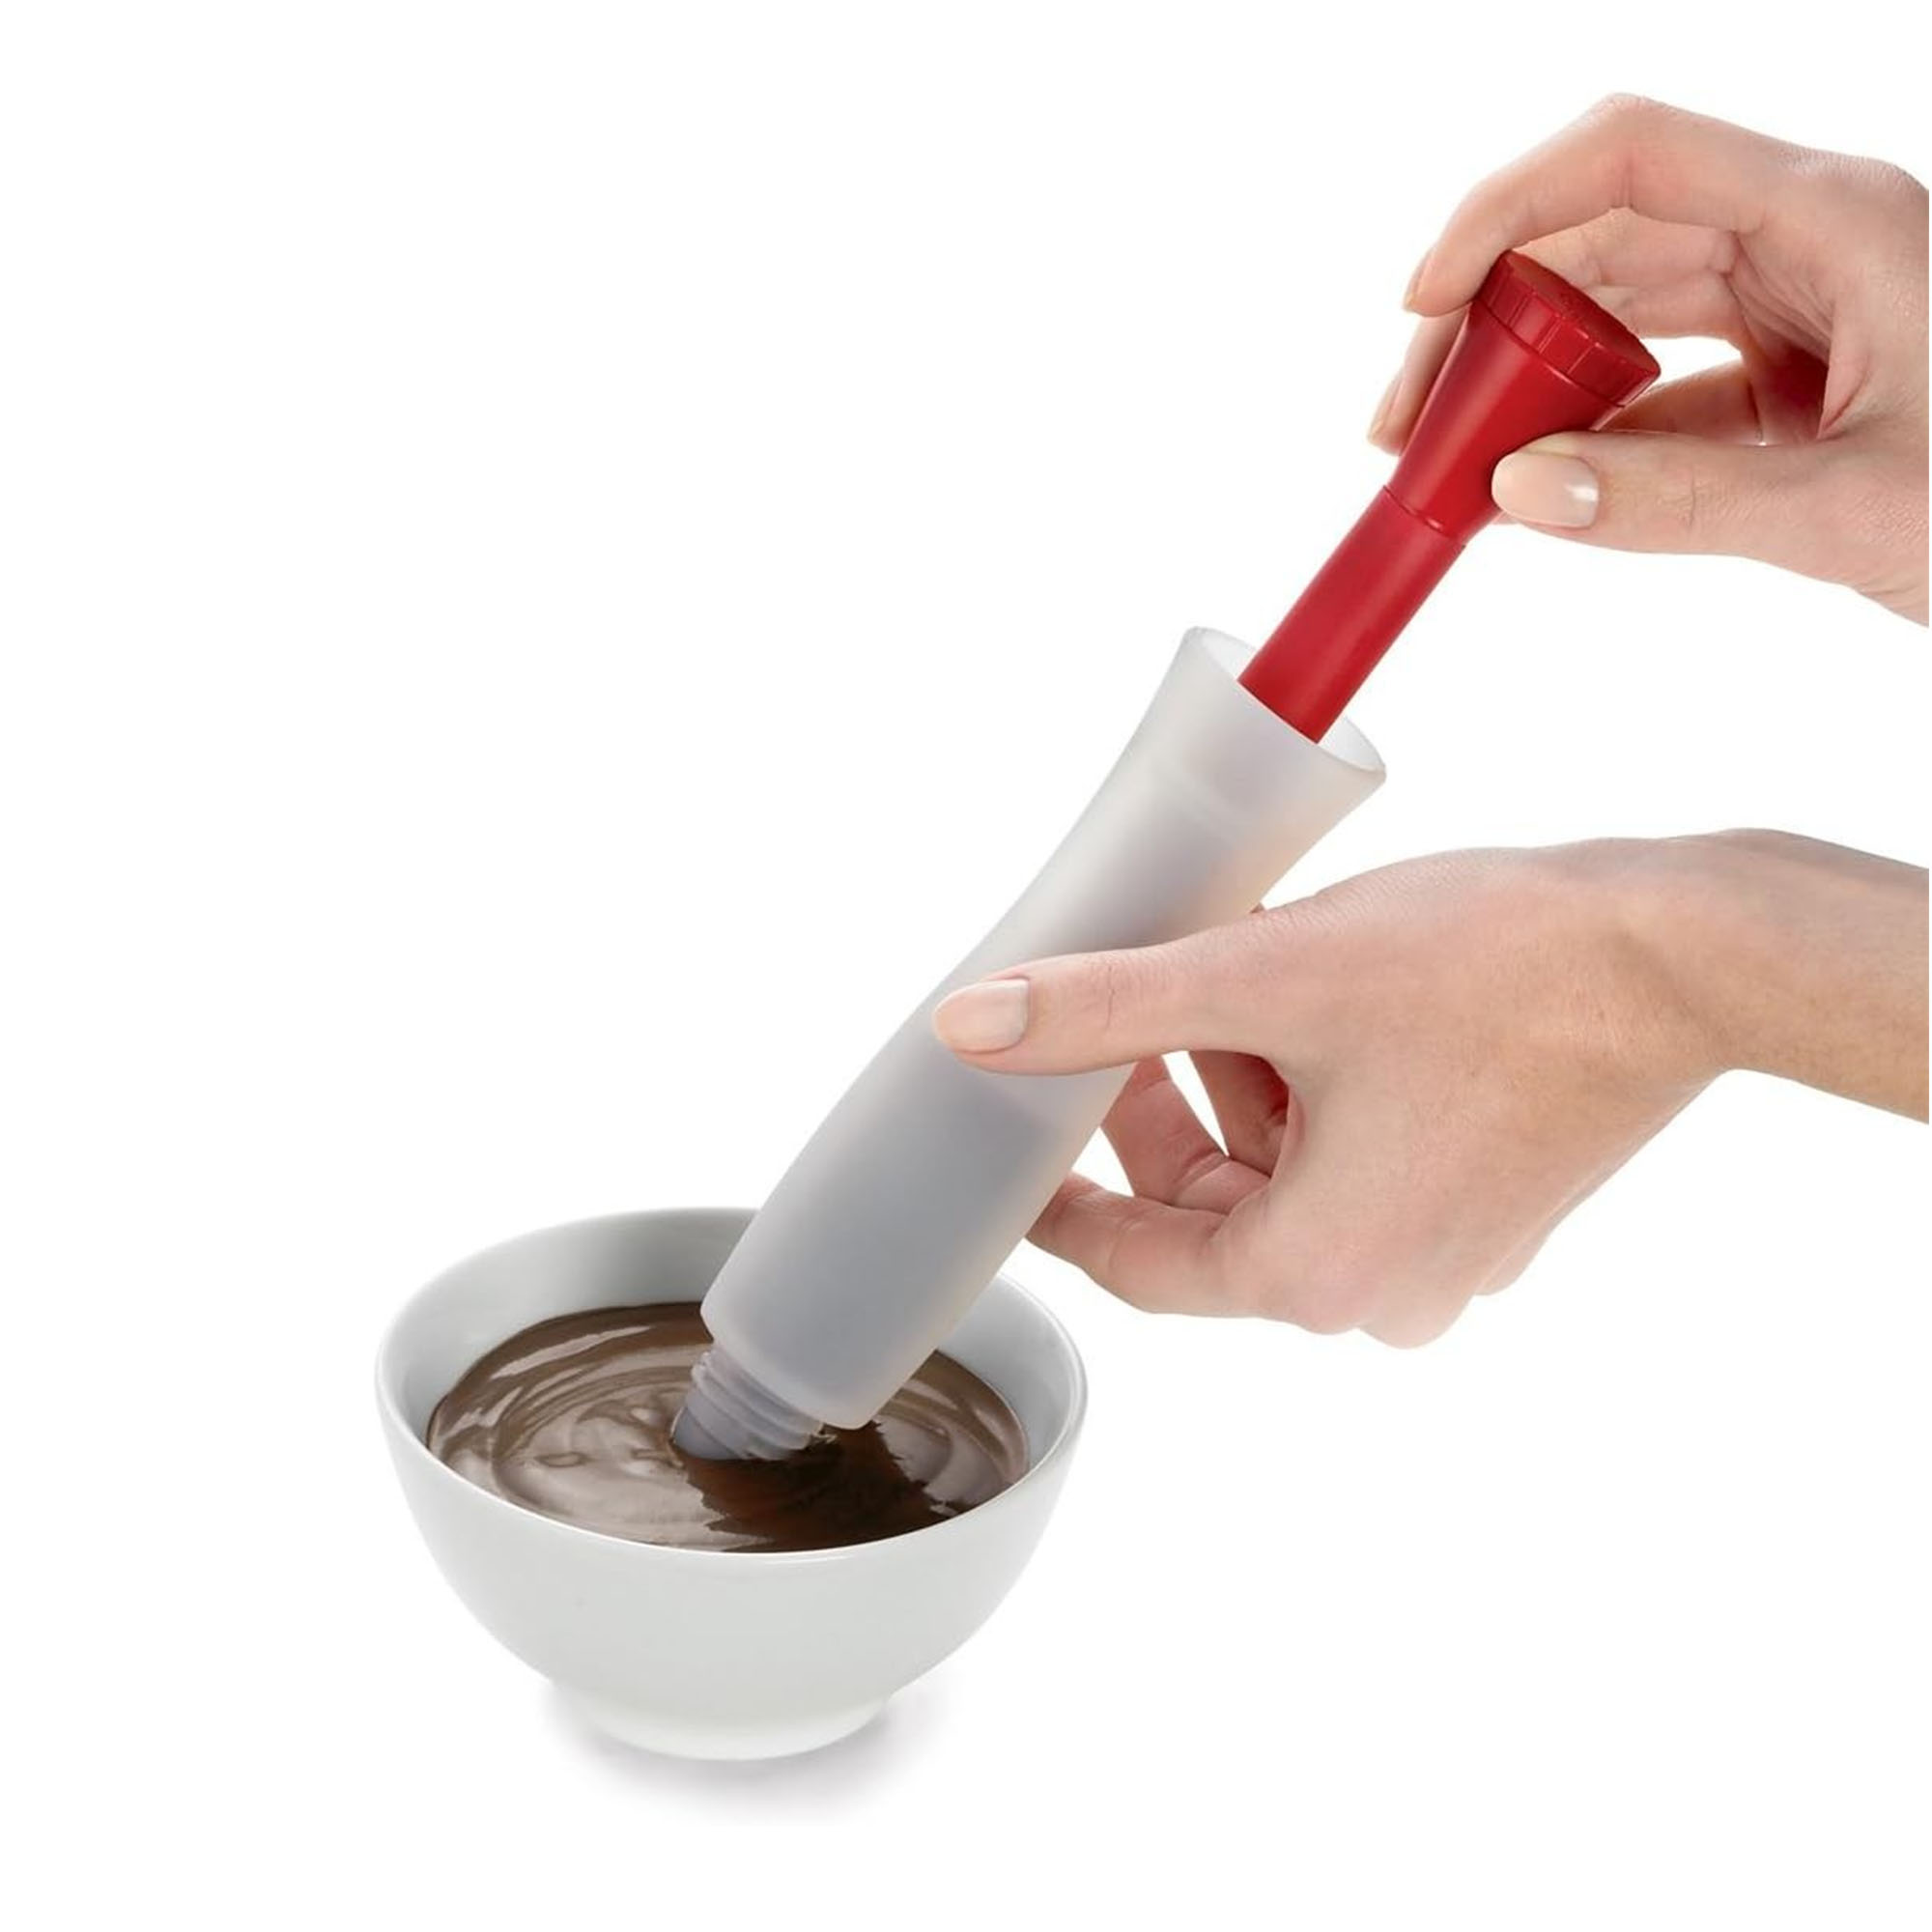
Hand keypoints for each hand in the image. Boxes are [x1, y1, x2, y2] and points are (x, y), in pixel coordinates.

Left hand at [934, 834, 1926, 1346]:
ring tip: (1219, 975)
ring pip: (1281, 1177)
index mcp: (1317, 1272)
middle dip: (1152, 1107)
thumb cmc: (1495, 966)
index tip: (1012, 1147)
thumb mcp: (1264, 973)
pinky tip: (1301, 1000)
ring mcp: (1445, 1255)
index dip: (1060, 1198)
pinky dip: (1307, 1092)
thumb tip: (975, 1027)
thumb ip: (1105, 1008)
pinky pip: (1355, 1163)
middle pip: (1207, 1212)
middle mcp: (1383, 1294)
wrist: (1685, 950)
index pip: (1135, 1261)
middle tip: (1118, 1014)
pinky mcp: (1488, 1206)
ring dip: (1231, 1084)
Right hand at [1371, 97, 1927, 621]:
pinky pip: (1657, 384)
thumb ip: (1679, 503)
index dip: (1504, 210)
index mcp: (1837, 220)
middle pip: (1600, 234)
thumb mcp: (1856, 510)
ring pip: (1618, 308)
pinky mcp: (1790, 376)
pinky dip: (1586, 434)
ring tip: (1448, 462)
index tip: (1420, 303)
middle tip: (1406, 427)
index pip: (1631, 157)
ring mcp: (1797, 306)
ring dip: (1524, 380)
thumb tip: (1518, 493)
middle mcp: (1807, 240)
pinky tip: (1533, 487)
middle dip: (1486, 320)